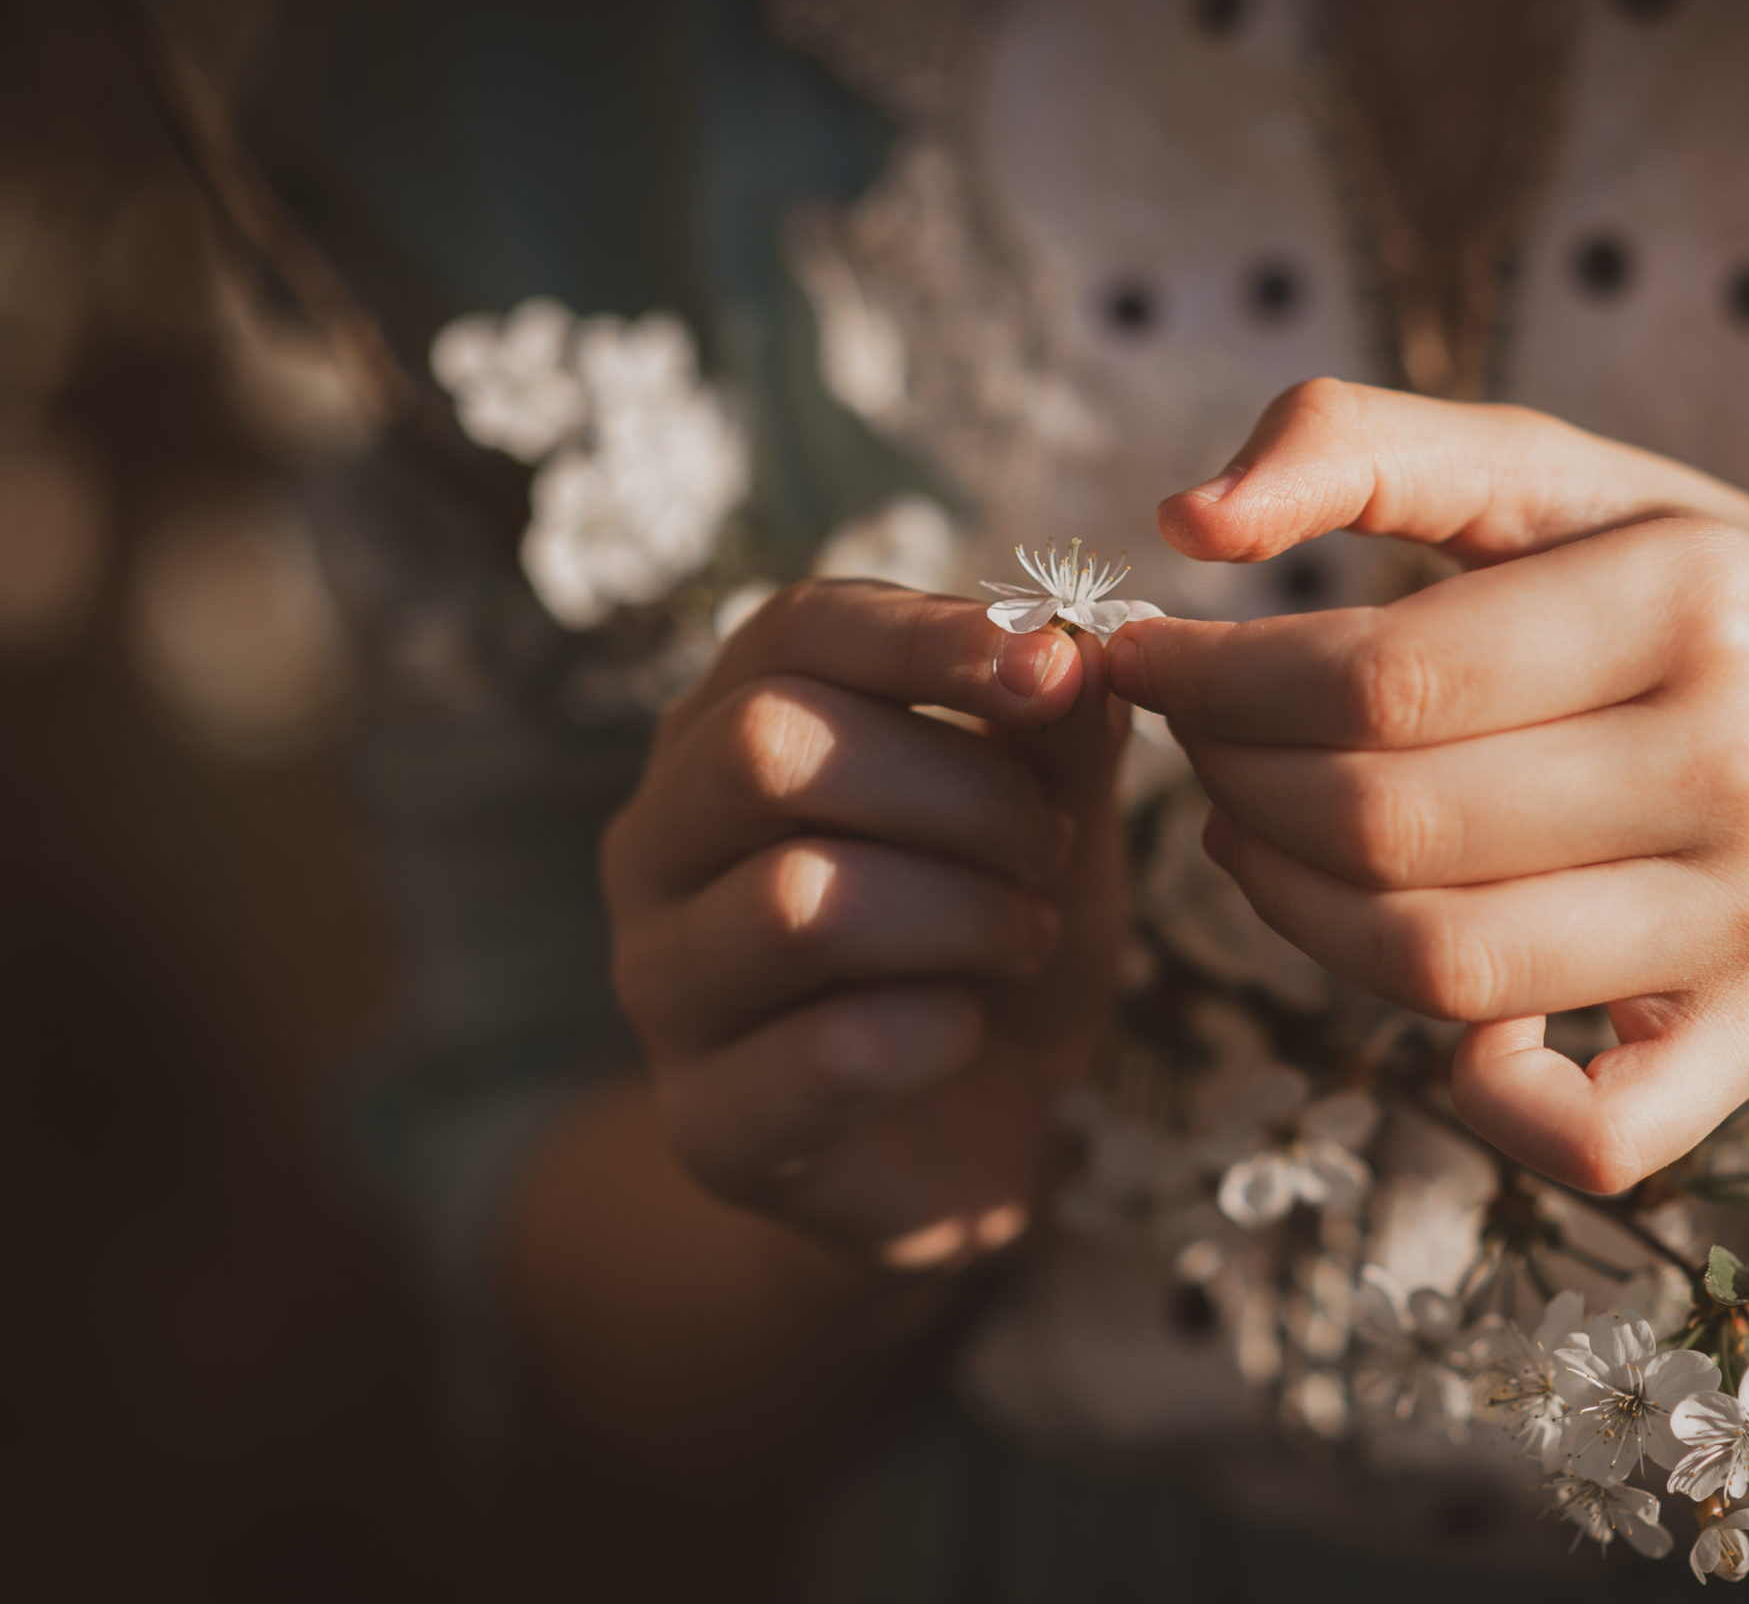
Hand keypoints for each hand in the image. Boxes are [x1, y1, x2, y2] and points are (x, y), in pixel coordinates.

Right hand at [601, 581, 1127, 1270]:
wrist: (982, 1131)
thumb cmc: (994, 936)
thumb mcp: (1048, 814)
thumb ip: (1055, 729)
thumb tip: (1077, 641)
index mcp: (725, 732)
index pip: (789, 633)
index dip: (927, 638)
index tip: (1057, 669)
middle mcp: (656, 846)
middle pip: (766, 749)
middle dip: (955, 791)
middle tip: (1048, 847)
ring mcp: (662, 989)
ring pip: (797, 901)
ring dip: (961, 912)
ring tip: (1027, 937)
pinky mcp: (707, 1127)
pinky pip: (830, 1053)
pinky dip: (939, 1030)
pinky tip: (967, 1030)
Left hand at [1110, 381, 1748, 1192]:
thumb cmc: (1727, 604)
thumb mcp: (1580, 482)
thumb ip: (1375, 445)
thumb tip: (1184, 521)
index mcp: (1694, 596)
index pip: (1381, 673)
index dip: (1216, 680)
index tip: (1143, 661)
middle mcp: (1742, 762)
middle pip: (1389, 824)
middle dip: (1233, 785)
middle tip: (1196, 747)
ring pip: (1442, 970)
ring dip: (1290, 914)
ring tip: (1251, 836)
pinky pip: (1583, 1130)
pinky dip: (1472, 1092)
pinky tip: (1429, 1006)